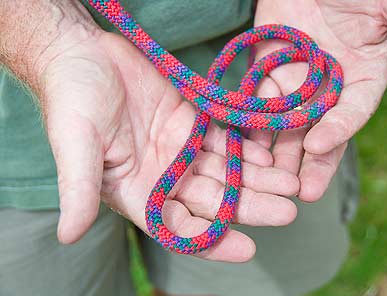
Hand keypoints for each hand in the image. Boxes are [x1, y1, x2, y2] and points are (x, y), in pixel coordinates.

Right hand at [36, 13, 300, 260]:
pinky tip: (269, 154)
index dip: (212, 241)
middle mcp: (163, 175)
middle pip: (213, 199)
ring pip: (225, 170)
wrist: (83, 53)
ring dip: (257, 178)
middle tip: (288, 211)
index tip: (247, 249)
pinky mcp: (191, 121)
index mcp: (136, 191)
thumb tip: (67, 236)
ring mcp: (179, 148)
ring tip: (291, 184)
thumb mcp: (74, 144)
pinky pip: (224, 138)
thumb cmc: (71, 98)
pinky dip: (245, 147)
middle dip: (250, 206)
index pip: (178, 227)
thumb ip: (78, 189)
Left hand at [252, 0, 386, 200]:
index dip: (340, 127)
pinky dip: (251, 127)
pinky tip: (242, 148)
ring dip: (278, 154)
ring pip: (287, 127)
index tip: (322, 143)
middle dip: (311, 162)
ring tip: (268, 180)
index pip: (353, 111)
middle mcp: (330, 92)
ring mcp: (297, 87)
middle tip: (301, 191)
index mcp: (363, 79)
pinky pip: (258, 106)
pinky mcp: (268, 78)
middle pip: (321, 132)